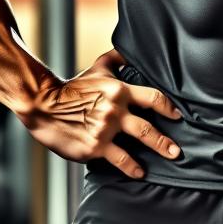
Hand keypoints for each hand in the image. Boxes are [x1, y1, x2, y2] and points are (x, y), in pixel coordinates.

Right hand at [16, 48, 181, 178]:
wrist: (44, 105)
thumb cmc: (72, 88)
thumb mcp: (96, 68)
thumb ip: (117, 59)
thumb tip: (132, 51)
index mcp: (119, 90)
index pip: (152, 97)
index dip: (168, 107)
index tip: (178, 115)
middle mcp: (115, 110)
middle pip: (148, 125)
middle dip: (166, 139)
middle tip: (178, 149)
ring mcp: (105, 129)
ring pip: (137, 142)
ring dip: (157, 150)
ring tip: (169, 157)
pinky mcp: (95, 147)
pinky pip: (119, 159)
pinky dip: (132, 167)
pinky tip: (139, 172)